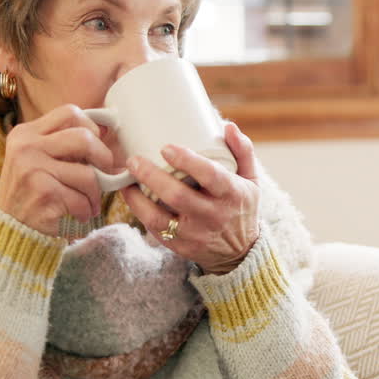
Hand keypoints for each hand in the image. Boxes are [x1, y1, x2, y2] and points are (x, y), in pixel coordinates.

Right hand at [0, 104, 112, 236]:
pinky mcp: (42, 193)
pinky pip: (81, 199)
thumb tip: (107, 129)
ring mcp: (32, 169)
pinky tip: (80, 214)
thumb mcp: (40, 158)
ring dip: (95, 193)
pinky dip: (87, 210)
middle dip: (103, 157)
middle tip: (105, 173)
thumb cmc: (33, 190)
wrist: (10, 227)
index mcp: (26, 133)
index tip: (97, 144)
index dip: (91, 126)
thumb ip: (64, 143)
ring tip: (90, 202)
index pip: (70, 112)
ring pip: (87, 174)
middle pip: (84, 137)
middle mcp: (26, 146)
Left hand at [122, 122, 260, 274]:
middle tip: (134, 160)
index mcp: (232, 193)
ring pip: (160, 218)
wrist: (240, 252)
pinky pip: (155, 231)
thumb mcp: (251, 179)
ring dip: (138, 199)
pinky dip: (140, 213)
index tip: (166, 148)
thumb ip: (242, 151)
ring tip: (126, 181)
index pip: (210, 175)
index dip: (187, 161)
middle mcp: (214, 215)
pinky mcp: (182, 247)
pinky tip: (132, 198)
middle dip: (152, 176)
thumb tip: (228, 126)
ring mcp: (197, 234)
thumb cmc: (242, 207)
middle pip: (178, 196)